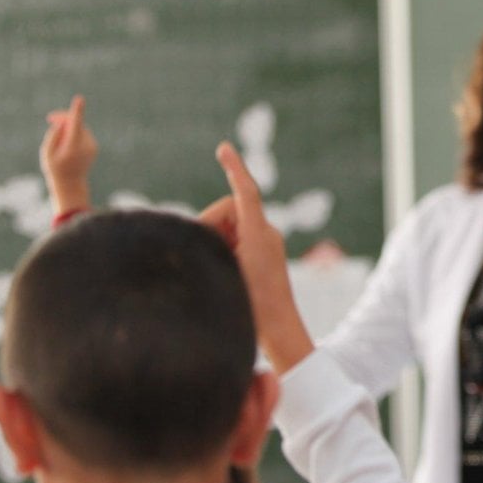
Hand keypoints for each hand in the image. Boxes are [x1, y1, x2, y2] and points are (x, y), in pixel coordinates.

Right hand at [40, 95, 96, 213]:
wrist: (71, 183)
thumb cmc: (55, 168)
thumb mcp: (47, 153)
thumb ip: (53, 136)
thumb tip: (62, 123)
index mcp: (73, 147)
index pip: (75, 125)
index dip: (76, 111)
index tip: (80, 99)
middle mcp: (86, 145)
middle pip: (76, 123)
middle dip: (63, 118)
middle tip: (50, 118)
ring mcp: (92, 146)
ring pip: (79, 127)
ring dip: (68, 126)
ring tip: (58, 138)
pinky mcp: (94, 146)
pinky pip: (82, 133)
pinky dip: (74, 132)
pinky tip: (66, 143)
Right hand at [200, 142, 313, 372]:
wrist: (280, 332)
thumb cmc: (255, 309)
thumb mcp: (227, 276)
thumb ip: (213, 249)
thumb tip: (202, 238)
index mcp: (259, 234)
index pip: (245, 193)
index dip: (235, 170)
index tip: (223, 149)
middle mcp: (265, 234)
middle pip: (226, 210)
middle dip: (211, 227)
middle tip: (211, 258)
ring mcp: (265, 244)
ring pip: (227, 226)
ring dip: (216, 241)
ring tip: (222, 271)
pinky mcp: (262, 256)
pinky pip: (235, 239)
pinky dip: (224, 248)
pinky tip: (223, 270)